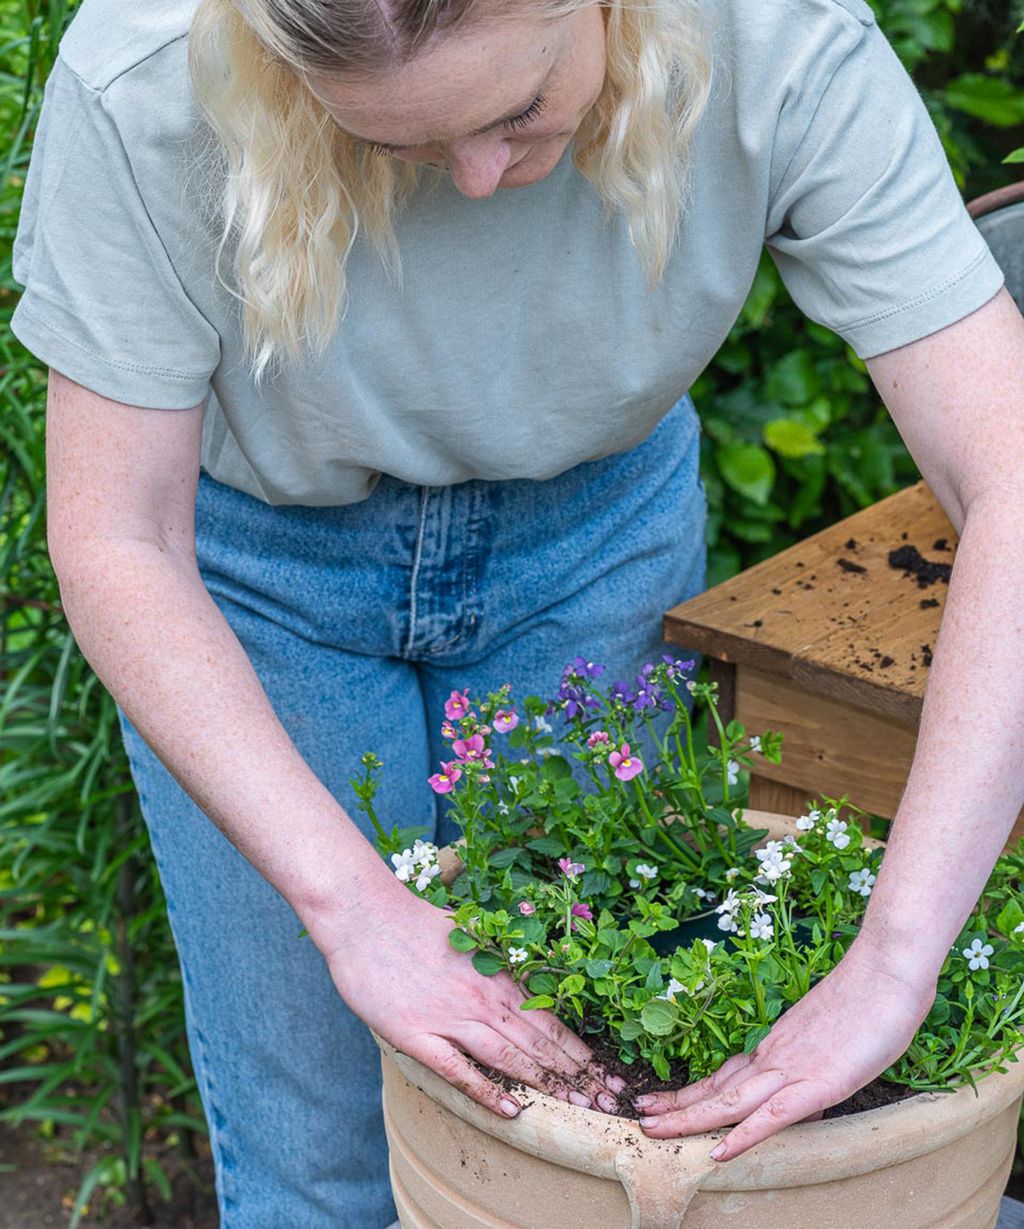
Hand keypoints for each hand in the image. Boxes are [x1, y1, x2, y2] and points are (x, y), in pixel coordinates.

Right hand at [320, 883, 625, 1117]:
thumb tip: (527, 982)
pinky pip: (458, 1069)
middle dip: (577, 1073)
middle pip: (538, 1042)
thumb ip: (497, 965)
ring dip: (545, 1082)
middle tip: (608, 1099)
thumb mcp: (469, 936)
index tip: (607, 1072)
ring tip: (577, 1105)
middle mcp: (481, 998)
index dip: (580, 1050)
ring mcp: (450, 1018)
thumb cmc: (413, 923)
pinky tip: (509, 1109)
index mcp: (495, 975)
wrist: (365, 917)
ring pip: (508, 1056)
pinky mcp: (417, 1035)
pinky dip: (486, 1090)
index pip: (549, 1019)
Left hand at [633, 936, 936, 1159]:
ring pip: (730, 1101)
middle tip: (639, 1116)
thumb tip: (811, 1080)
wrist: (887, 968)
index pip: (726, 1073)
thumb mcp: (836, 1031)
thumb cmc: (870, 994)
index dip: (693, 1090)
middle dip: (676, 1105)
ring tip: (654, 1131)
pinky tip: (719, 1153)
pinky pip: (773, 1116)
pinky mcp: (818, 1083)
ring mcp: (793, 1069)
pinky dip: (743, 1137)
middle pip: (717, 1086)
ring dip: (689, 1119)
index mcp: (778, 1043)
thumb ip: (816, 1052)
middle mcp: (775, 1055)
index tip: (663, 1100)